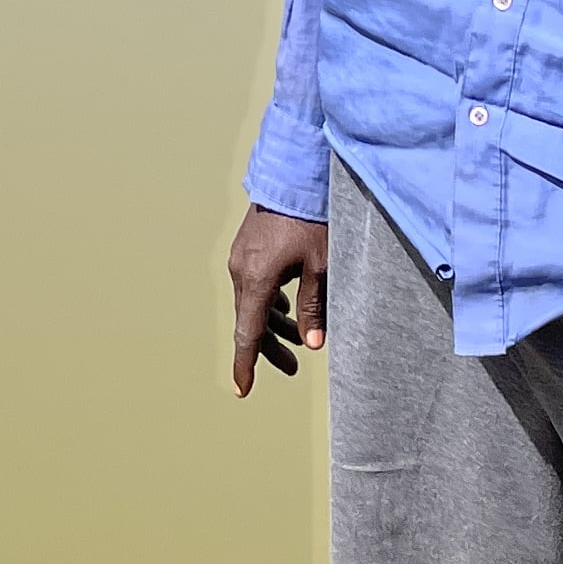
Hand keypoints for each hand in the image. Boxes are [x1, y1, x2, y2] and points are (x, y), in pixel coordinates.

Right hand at [228, 205, 330, 395]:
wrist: (293, 173)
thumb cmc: (311, 218)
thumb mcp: (320, 266)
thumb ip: (314, 306)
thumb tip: (312, 344)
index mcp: (256, 278)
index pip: (248, 333)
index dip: (246, 364)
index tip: (242, 390)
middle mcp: (242, 270)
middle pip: (250, 321)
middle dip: (270, 347)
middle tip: (293, 367)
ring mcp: (241, 257)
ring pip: (252, 303)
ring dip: (273, 324)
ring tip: (300, 338)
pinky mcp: (248, 247)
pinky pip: (253, 285)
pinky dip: (269, 302)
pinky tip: (287, 306)